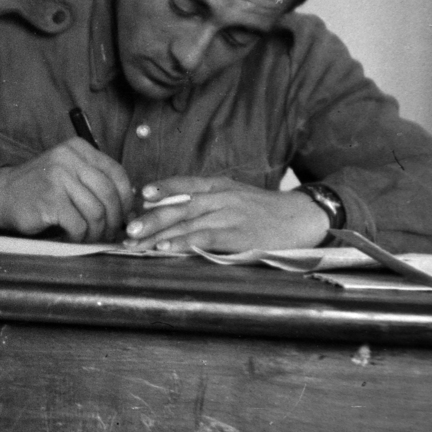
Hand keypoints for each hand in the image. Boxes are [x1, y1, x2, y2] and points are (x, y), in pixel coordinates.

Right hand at [0, 139, 133, 242]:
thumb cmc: (39, 189)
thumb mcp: (67, 173)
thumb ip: (94, 181)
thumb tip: (129, 208)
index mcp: (78, 148)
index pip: (117, 174)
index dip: (125, 200)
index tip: (122, 216)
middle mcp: (69, 158)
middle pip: (109, 194)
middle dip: (114, 220)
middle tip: (108, 234)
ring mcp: (59, 178)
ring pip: (97, 212)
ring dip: (97, 232)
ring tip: (89, 238)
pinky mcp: (50, 200)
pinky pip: (79, 225)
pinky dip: (80, 237)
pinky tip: (73, 238)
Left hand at [122, 176, 329, 253]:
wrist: (304, 218)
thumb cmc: (266, 211)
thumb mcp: (237, 196)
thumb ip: (209, 200)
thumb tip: (175, 209)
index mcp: (220, 186)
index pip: (186, 182)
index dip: (163, 187)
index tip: (140, 194)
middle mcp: (222, 197)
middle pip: (179, 206)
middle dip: (150, 219)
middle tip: (127, 230)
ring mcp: (230, 215)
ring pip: (187, 223)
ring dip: (159, 234)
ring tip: (137, 243)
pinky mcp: (239, 235)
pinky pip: (205, 238)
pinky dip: (184, 242)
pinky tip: (167, 248)